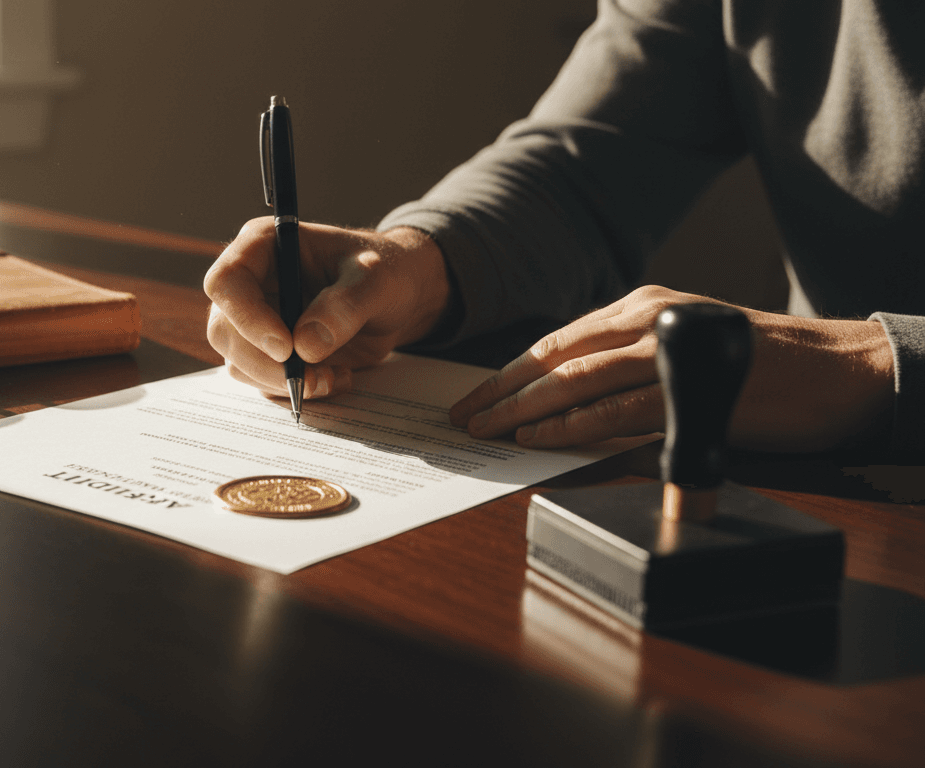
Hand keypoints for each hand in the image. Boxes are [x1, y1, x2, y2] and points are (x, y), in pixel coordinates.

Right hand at [205, 219, 449, 398]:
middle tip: (314, 376)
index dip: (247, 318)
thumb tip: (306, 347)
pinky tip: (335, 377)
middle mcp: (250, 284)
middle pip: (224, 331)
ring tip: (334, 375)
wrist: (397, 299)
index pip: (226, 282)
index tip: (286, 348)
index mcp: (263, 247)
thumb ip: (345, 307)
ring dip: (283, 382)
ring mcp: (255, 321)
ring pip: (239, 363)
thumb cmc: (384, 273)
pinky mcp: (268, 353)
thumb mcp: (376, 281)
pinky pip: (263, 382)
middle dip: (266, 364)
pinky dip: (297, 391)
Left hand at [449, 285, 895, 451]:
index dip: (508, 372)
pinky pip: (617, 410)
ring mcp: (666, 353)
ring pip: (577, 380)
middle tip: (462, 418)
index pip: (556, 342)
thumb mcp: (676, 352)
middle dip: (500, 390)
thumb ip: (623, 373)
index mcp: (638, 308)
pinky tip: (539, 438)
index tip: (473, 398)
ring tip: (486, 430)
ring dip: (524, 408)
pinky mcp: (688, 391)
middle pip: (554, 358)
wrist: (837, 370)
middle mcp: (646, 321)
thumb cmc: (756, 365)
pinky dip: (573, 425)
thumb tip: (566, 408)